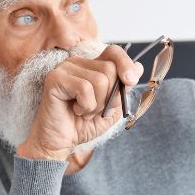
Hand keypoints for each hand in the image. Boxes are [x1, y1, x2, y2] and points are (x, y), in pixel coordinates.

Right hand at [17, 45, 143, 161]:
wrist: (61, 143)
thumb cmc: (82, 125)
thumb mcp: (111, 109)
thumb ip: (123, 89)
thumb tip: (139, 68)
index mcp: (91, 67)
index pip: (113, 52)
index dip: (126, 64)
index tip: (131, 81)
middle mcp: (77, 63)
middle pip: (110, 69)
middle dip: (109, 96)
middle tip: (95, 110)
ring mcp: (65, 68)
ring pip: (99, 80)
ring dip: (97, 105)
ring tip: (84, 112)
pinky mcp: (55, 78)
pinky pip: (85, 88)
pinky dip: (86, 106)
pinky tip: (75, 111)